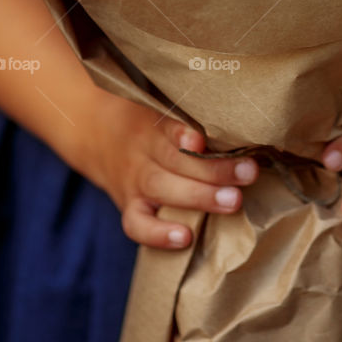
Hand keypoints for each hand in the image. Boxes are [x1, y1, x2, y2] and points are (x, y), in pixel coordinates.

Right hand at [89, 93, 259, 249]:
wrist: (93, 130)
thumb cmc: (144, 117)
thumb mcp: (159, 103)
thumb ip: (190, 112)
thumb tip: (243, 118)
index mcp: (151, 122)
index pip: (167, 127)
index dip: (182, 135)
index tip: (202, 140)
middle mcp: (142, 151)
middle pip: (173, 161)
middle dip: (213, 170)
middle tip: (248, 173)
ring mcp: (133, 181)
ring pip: (162, 189)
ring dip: (199, 197)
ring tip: (232, 202)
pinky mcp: (128, 206)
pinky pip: (137, 225)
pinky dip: (158, 235)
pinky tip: (185, 239)